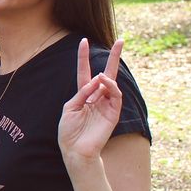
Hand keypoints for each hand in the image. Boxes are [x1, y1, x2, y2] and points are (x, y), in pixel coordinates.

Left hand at [58, 38, 123, 162]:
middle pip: (107, 74)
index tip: (83, 41)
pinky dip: (111, 87)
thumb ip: (81, 93)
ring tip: (101, 76)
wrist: (75, 150)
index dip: (83, 57)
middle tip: (121, 40)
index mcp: (83, 95)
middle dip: (114, 57)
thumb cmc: (69, 132)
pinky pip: (116, 96)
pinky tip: (104, 81)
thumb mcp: (70, 108)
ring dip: (106, 78)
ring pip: (111, 84)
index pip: (85, 72)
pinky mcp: (113, 113)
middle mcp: (97, 97)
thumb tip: (95, 81)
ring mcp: (106, 104)